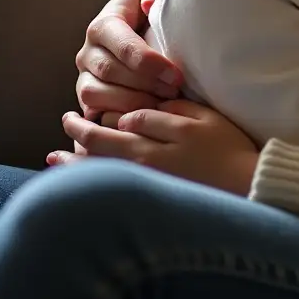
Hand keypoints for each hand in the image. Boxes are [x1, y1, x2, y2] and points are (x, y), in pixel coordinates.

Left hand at [50, 101, 258, 196]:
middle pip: (100, 144)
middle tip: (67, 117)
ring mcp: (142, 181)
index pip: (119, 120)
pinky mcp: (147, 194)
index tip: (97, 105)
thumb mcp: (204, 118)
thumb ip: (171, 111)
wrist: (243, 183)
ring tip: (55, 154)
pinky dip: (87, 179)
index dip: (107, 111)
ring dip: (73, 159)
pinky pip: (109, 184)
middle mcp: (144, 161)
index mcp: (158, 137)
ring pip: (98, 168)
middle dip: (79, 129)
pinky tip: (78, 175)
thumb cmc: (227, 146)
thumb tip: (137, 112)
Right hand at [75, 0, 180, 124]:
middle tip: (174, 91)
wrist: (134, 21)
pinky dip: (116, 119)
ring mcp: (84, 76)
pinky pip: (94, 113)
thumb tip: (150, 3)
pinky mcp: (87, 97)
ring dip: (131, 103)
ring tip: (162, 105)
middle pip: (110, 73)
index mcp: (103, 24)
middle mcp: (87, 51)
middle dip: (144, 84)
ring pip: (96, 95)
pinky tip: (143, 120)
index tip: (175, 75)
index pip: (122, 46)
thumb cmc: (149, 4)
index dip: (149, 63)